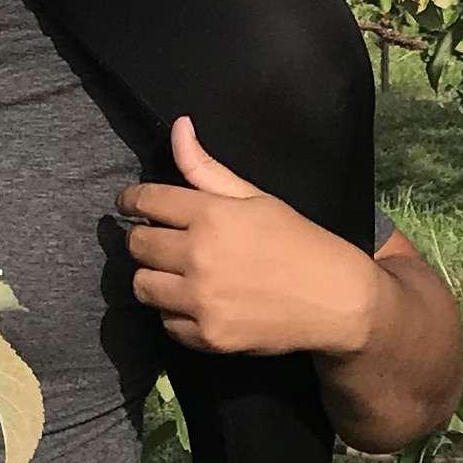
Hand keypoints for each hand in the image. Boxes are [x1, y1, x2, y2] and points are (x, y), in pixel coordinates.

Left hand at [116, 120, 381, 360]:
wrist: (335, 300)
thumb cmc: (297, 241)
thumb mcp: (255, 198)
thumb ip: (206, 168)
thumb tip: (179, 126)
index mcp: (211, 215)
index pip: (147, 200)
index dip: (131, 199)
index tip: (127, 203)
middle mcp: (199, 256)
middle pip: (138, 244)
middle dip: (144, 238)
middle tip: (161, 239)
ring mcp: (201, 300)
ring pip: (142, 285)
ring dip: (153, 276)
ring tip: (175, 272)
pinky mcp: (207, 336)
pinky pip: (166, 322)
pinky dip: (175, 312)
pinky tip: (196, 302)